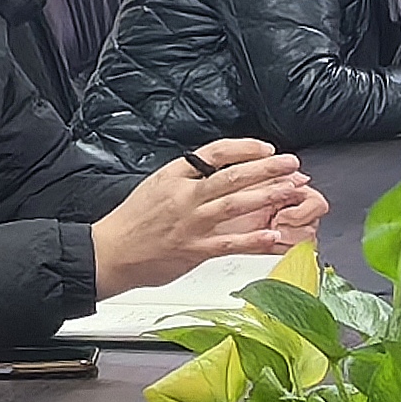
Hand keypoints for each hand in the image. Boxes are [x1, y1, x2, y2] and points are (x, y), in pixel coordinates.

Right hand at [90, 140, 322, 294]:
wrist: (108, 253)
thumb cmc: (132, 222)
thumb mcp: (157, 186)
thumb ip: (188, 178)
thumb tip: (220, 171)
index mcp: (175, 175)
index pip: (215, 152)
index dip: (244, 148)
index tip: (267, 148)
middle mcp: (184, 196)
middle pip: (231, 176)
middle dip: (266, 169)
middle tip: (292, 164)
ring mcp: (190, 224)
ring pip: (234, 205)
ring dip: (265, 196)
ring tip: (291, 190)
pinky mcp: (193, 250)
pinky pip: (228, 244)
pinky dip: (252, 241)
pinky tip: (272, 236)